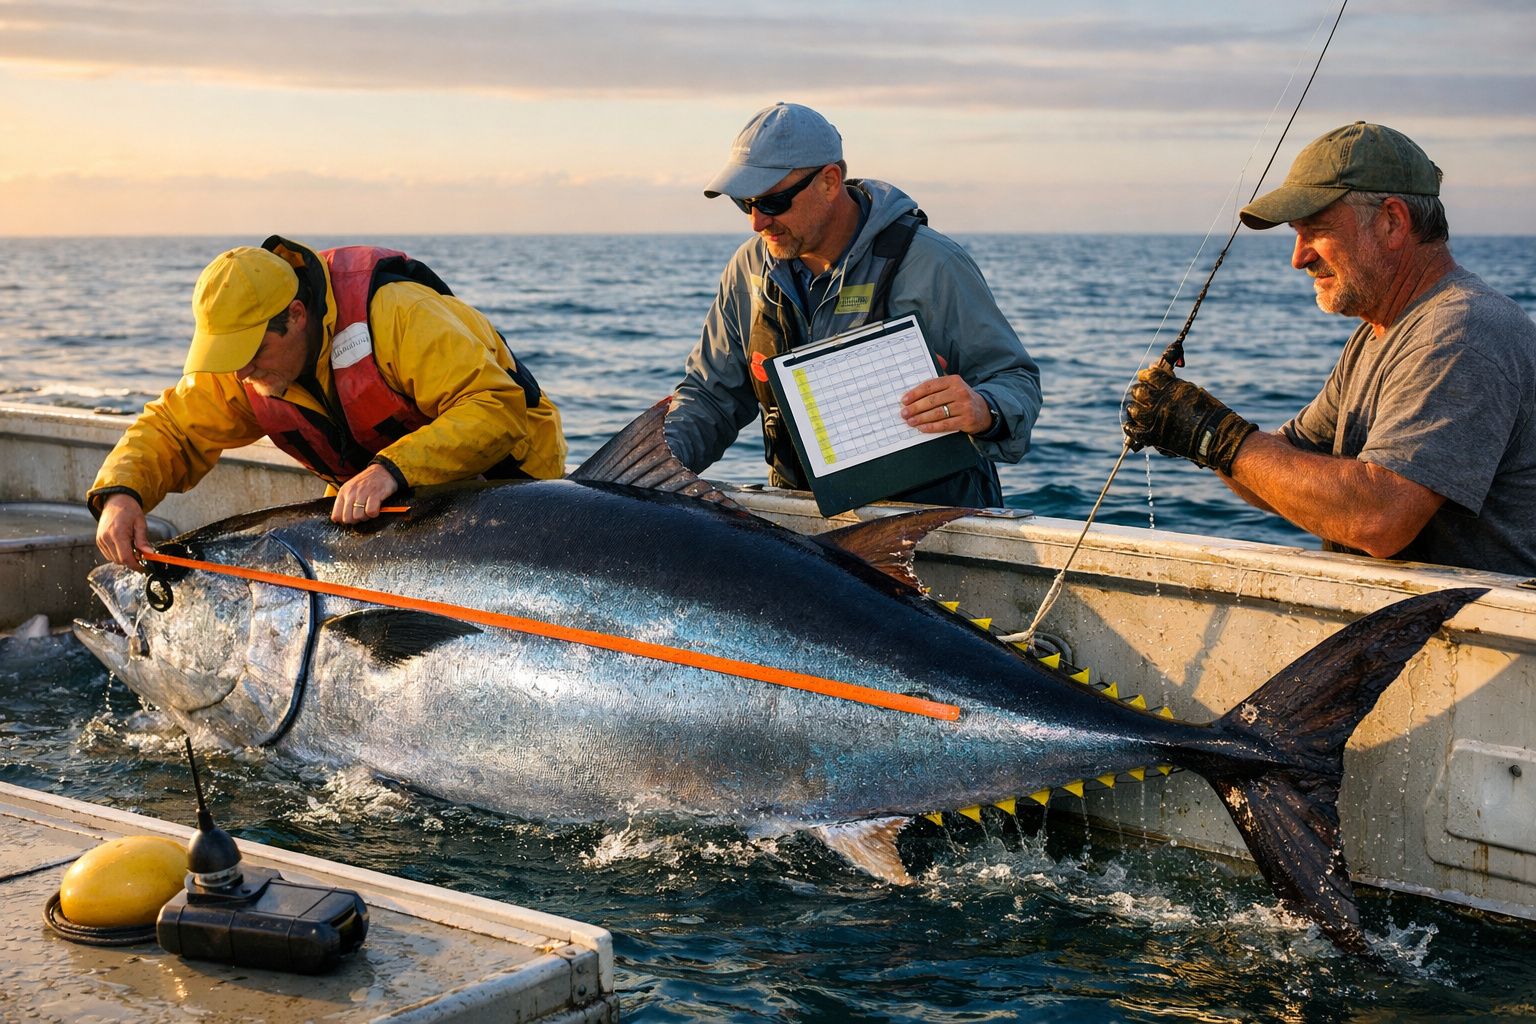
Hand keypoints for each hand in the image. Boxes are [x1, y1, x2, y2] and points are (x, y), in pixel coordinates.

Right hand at [96, 493, 150, 569]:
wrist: (116, 500)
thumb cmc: (129, 509)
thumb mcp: (140, 523)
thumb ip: (143, 540)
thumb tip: (149, 553)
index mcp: (117, 533)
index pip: (125, 557)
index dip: (136, 565)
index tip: (144, 566)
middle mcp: (106, 538)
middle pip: (119, 560)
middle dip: (131, 561)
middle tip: (141, 555)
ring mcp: (100, 540)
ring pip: (113, 559)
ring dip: (124, 558)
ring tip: (133, 547)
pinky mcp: (99, 541)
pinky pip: (108, 554)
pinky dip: (117, 554)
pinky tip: (125, 546)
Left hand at [332, 463, 400, 523]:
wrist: (383, 471)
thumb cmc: (367, 481)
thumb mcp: (351, 489)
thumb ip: (344, 502)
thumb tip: (339, 519)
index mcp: (343, 492)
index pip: (336, 515)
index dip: (344, 520)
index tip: (350, 518)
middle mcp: (351, 493)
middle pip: (347, 518)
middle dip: (356, 520)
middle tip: (362, 514)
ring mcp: (362, 493)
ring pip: (358, 516)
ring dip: (366, 517)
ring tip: (369, 510)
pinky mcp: (375, 494)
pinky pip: (371, 512)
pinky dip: (374, 513)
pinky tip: (376, 508)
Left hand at [901, 375, 989, 434]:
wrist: (983, 411)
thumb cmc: (961, 398)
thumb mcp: (953, 386)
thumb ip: (937, 383)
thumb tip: (913, 386)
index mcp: (953, 380)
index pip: (930, 386)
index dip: (915, 393)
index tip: (904, 400)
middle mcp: (960, 392)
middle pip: (932, 400)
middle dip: (915, 408)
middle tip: (904, 413)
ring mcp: (964, 406)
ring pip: (937, 413)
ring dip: (921, 418)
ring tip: (911, 421)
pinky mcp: (966, 420)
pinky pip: (945, 425)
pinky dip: (932, 427)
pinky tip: (922, 428)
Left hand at [1122, 363, 1256, 473]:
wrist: (1217, 436)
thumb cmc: (1210, 412)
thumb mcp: (1193, 391)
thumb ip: (1174, 383)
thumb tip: (1157, 372)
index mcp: (1173, 388)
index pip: (1151, 375)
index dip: (1146, 375)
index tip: (1145, 376)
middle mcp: (1161, 402)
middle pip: (1139, 391)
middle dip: (1139, 391)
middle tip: (1141, 393)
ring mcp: (1155, 420)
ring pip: (1134, 409)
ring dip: (1135, 407)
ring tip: (1137, 409)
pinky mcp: (1154, 436)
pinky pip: (1133, 430)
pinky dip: (1130, 427)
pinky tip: (1130, 425)